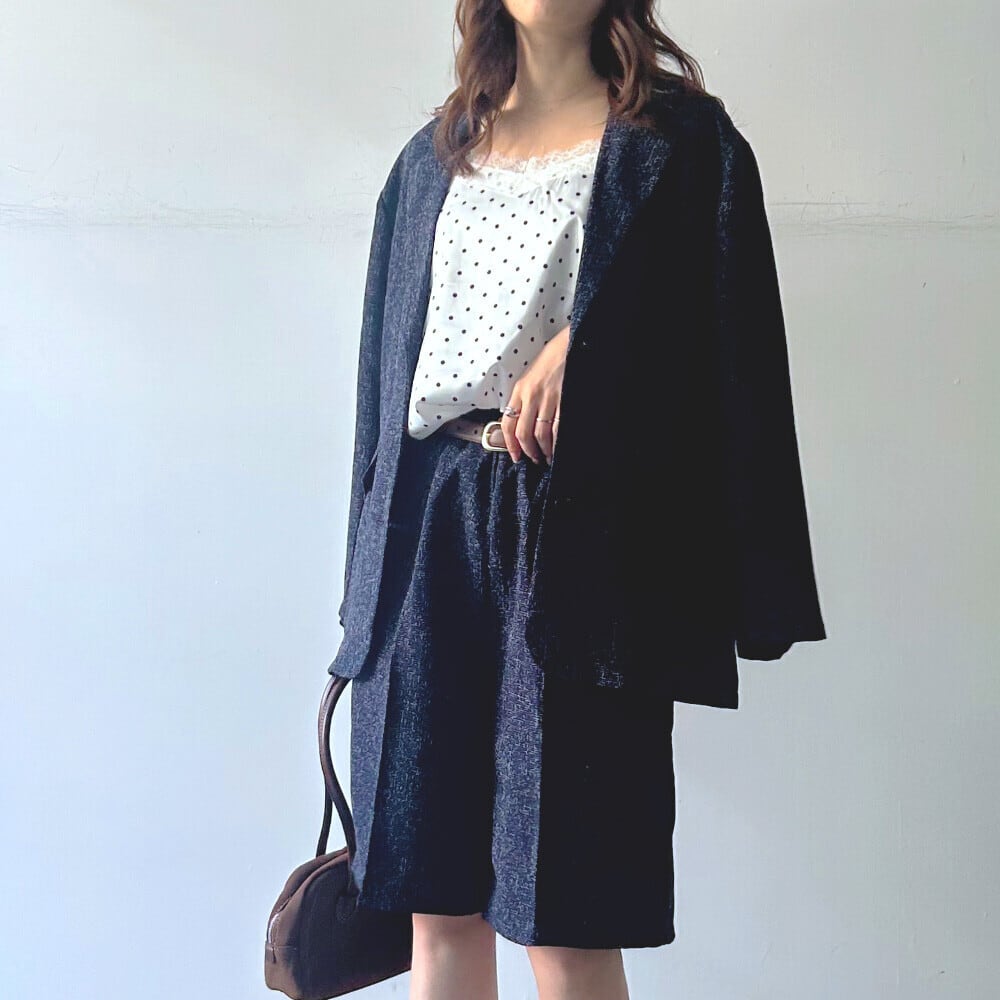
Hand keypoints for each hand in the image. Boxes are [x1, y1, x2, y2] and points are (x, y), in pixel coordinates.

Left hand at [500, 324, 568, 463]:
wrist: (571, 344)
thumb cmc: (552, 361)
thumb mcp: (531, 377)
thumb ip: (524, 399)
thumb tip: (520, 424)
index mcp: (520, 390)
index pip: (508, 423)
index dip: (510, 444)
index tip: (516, 456)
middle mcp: (531, 395)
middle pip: (523, 433)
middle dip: (528, 451)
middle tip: (534, 460)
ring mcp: (548, 398)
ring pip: (541, 434)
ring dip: (543, 450)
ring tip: (547, 458)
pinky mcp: (565, 399)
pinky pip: (558, 428)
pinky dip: (557, 442)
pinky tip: (559, 449)